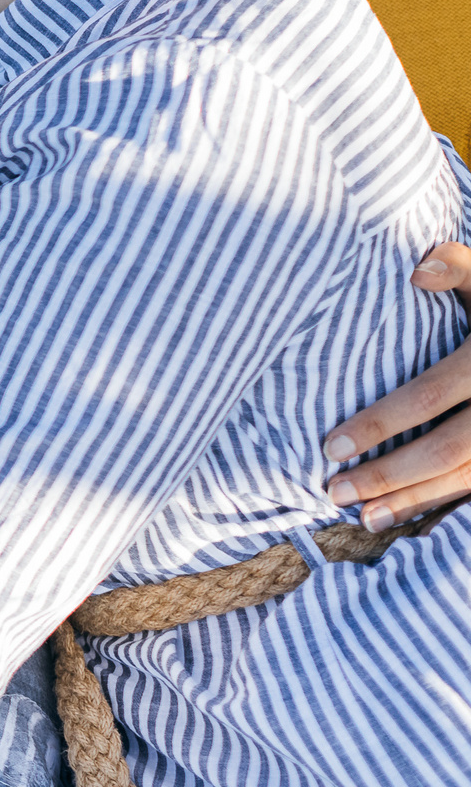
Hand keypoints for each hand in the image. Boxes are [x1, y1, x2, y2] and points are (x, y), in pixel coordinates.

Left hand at [321, 243, 470, 529]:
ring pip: (468, 478)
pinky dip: (445, 503)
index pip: (431, 396)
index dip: (381, 424)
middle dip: (389, 474)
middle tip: (334, 491)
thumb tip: (418, 270)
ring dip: (416, 501)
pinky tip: (407, 516)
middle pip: (448, 450)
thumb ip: (461, 268)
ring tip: (363, 518)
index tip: (330, 446)